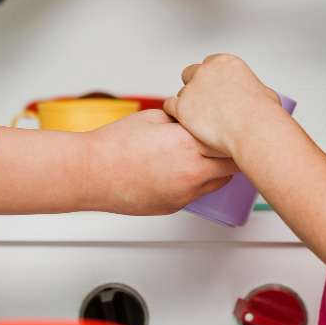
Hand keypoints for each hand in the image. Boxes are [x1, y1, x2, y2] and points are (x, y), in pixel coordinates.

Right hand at [83, 110, 237, 214]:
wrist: (91, 173)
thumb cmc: (114, 145)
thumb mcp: (154, 118)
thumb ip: (180, 120)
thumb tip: (192, 121)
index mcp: (188, 144)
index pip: (229, 142)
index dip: (233, 135)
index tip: (234, 129)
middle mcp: (192, 172)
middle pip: (232, 166)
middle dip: (231, 154)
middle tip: (228, 145)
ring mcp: (183, 194)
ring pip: (217, 183)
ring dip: (215, 170)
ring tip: (203, 158)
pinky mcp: (173, 206)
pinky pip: (195, 195)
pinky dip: (194, 183)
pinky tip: (179, 172)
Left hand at [163, 54, 284, 156]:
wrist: (253, 128)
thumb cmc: (263, 114)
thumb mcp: (264, 92)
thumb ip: (252, 89)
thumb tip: (256, 95)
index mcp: (226, 63)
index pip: (208, 64)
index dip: (210, 79)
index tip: (213, 90)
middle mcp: (206, 71)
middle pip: (190, 73)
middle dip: (194, 87)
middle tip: (202, 105)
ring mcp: (192, 88)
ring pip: (181, 93)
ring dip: (187, 104)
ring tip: (199, 121)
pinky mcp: (182, 106)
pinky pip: (169, 106)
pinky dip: (175, 114)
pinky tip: (184, 123)